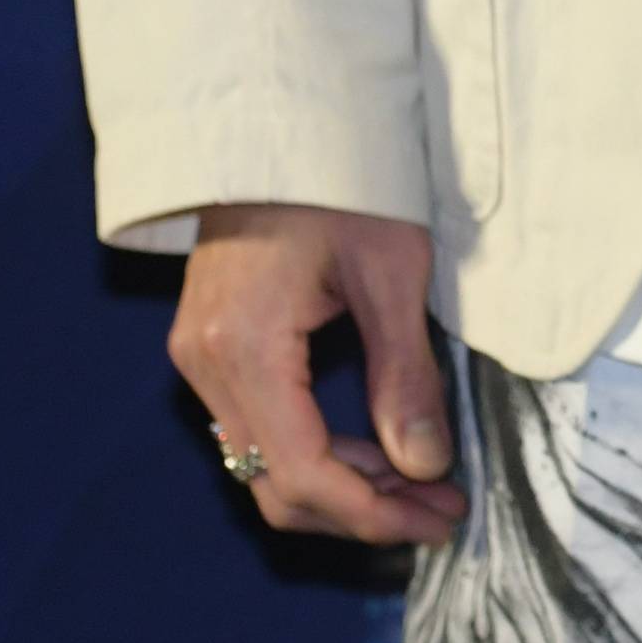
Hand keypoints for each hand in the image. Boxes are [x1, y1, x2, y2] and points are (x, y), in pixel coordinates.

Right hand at [173, 202, 466, 542]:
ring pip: (264, 467)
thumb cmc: (341, 180)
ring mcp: (199, 358)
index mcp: (243, 346)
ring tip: (423, 485)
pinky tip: (377, 449)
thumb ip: (404, 375)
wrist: (278, 122)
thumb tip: (426, 466)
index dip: (373, 513)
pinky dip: (317, 453)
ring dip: (344, 488)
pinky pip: (259, 431)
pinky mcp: (209, 348)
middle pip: (276, 485)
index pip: (302, 473)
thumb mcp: (392, 272)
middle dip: (363, 511)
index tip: (440, 520)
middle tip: (442, 510)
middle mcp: (204, 364)